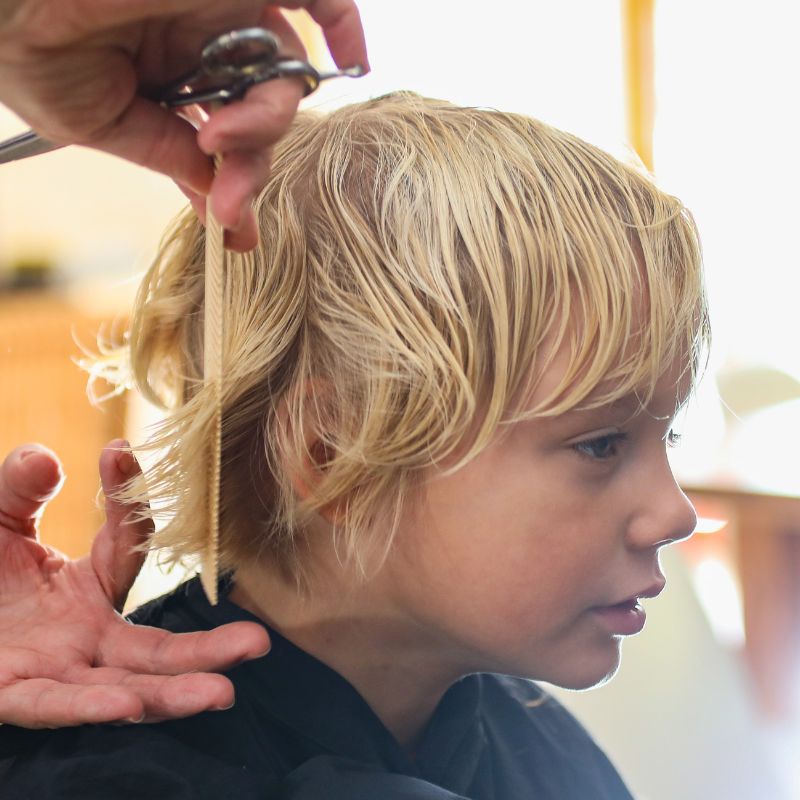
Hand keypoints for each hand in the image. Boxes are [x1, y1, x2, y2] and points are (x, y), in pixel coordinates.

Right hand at [0, 0, 367, 249]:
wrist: (7, 6)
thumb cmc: (33, 55)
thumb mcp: (107, 125)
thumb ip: (170, 156)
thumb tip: (221, 203)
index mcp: (174, 81)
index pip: (230, 138)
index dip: (239, 184)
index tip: (238, 235)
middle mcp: (205, 49)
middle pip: (263, 114)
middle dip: (251, 167)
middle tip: (229, 201)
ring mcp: (223, 14)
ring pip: (283, 76)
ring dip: (266, 123)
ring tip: (220, 137)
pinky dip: (341, 22)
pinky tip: (356, 58)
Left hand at [0, 440, 269, 728]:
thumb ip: (18, 488)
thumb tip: (47, 458)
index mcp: (85, 590)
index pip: (127, 550)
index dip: (127, 504)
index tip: (114, 449)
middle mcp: (84, 638)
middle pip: (155, 650)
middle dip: (208, 650)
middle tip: (257, 643)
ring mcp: (54, 670)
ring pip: (126, 687)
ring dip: (172, 693)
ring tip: (220, 692)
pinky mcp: (12, 696)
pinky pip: (57, 704)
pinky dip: (93, 705)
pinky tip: (128, 705)